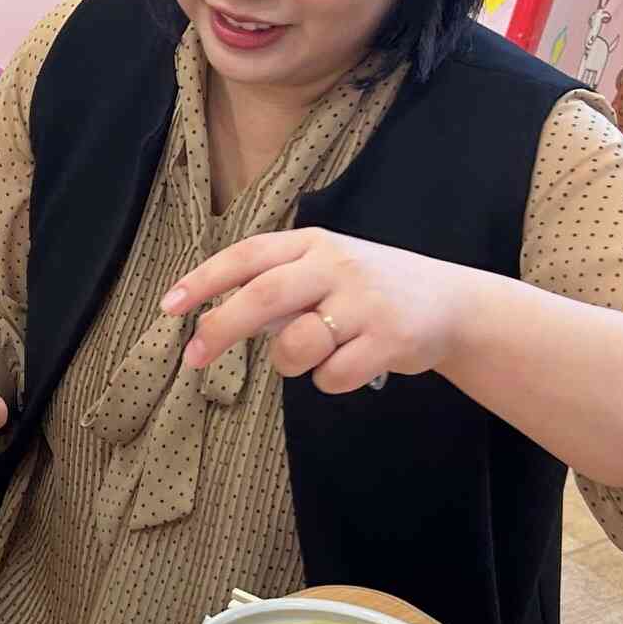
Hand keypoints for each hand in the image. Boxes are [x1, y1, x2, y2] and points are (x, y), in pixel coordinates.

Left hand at [162, 227, 477, 391]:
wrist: (453, 304)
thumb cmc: (372, 290)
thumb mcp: (326, 270)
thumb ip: (276, 287)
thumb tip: (213, 319)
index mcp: (314, 243)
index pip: (247, 256)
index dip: (204, 280)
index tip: (169, 306)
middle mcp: (337, 264)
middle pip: (262, 297)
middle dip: (220, 329)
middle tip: (194, 356)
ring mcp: (365, 300)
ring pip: (295, 346)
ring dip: (291, 364)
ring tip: (317, 354)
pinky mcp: (389, 338)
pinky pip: (332, 376)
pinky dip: (330, 380)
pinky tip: (354, 364)